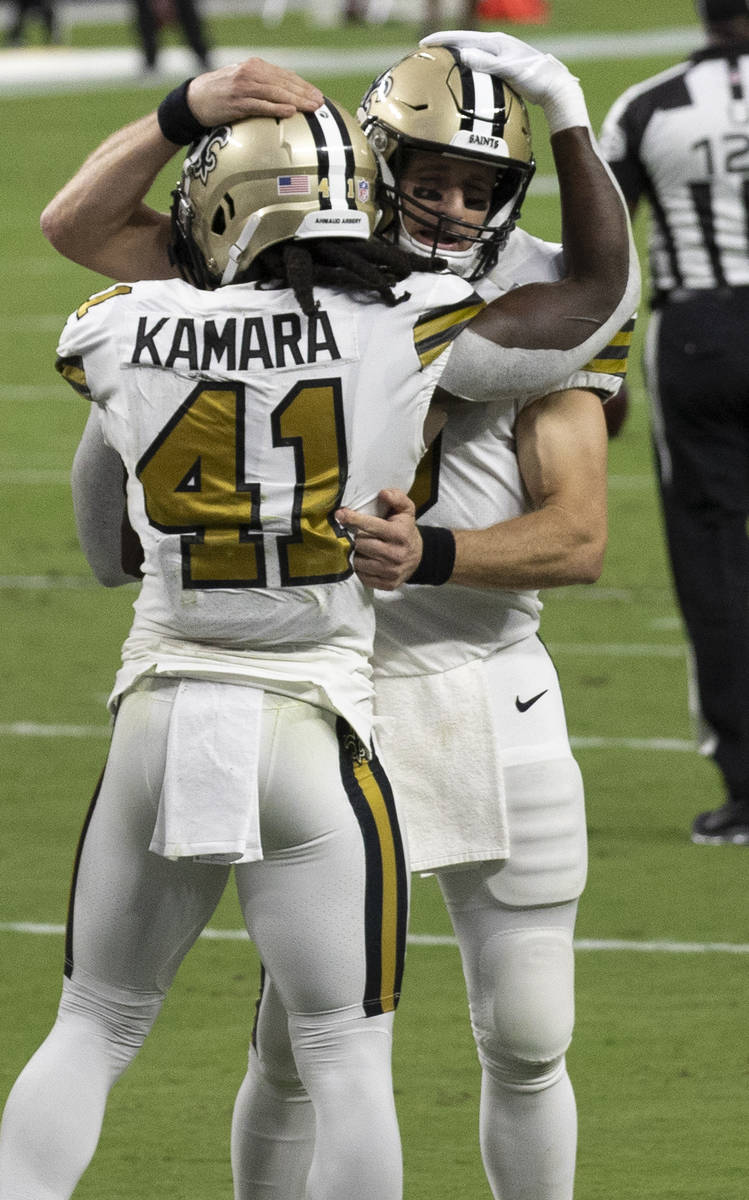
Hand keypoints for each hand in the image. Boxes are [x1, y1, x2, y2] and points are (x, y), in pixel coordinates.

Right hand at [187, 58, 323, 125]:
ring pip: (276, 93)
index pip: (285, 76)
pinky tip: (290, 112)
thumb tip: (287, 94)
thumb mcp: (244, 83)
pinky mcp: (237, 102)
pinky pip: (261, 105)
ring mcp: (244, 87)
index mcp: (255, 66)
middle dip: (304, 93)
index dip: (303, 86)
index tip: (318, 95)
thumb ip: (264, 85)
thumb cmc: (222, 93)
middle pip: (284, 83)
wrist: (195, 99)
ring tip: (311, 108)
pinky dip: (277, 109)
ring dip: (296, 101)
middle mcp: (251, 73)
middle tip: (320, 103)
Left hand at [335, 489, 422, 589]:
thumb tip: (382, 493)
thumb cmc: (405, 530)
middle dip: (357, 538)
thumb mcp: (406, 510)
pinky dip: (360, 568)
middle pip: (361, 544)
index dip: (353, 519)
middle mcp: (396, 554)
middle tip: (359, 535)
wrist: (419, 557)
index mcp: (400, 534)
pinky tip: (366, 561)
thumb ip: (396, 498)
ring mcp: (391, 572)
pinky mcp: (387, 584)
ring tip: (364, 549)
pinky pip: (362, 576)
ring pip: (359, 562)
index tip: (340, 514)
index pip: (370, 526)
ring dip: (357, 554)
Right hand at [419, 30, 588, 133]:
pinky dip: (467, 67)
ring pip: (472, 54)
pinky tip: (463, 76)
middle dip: (446, 46)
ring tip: (440, 62)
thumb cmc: (534, 77)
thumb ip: (486, 63)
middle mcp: (498, 45)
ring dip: (456, 56)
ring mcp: (502, 56)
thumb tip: (463, 55)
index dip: (443, 39)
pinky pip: (479, 65)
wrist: (555, 87)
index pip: (463, 38)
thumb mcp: (508, 69)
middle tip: (427, 50)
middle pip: (465, 42)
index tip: (425, 42)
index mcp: (496, 42)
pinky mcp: (505, 68)